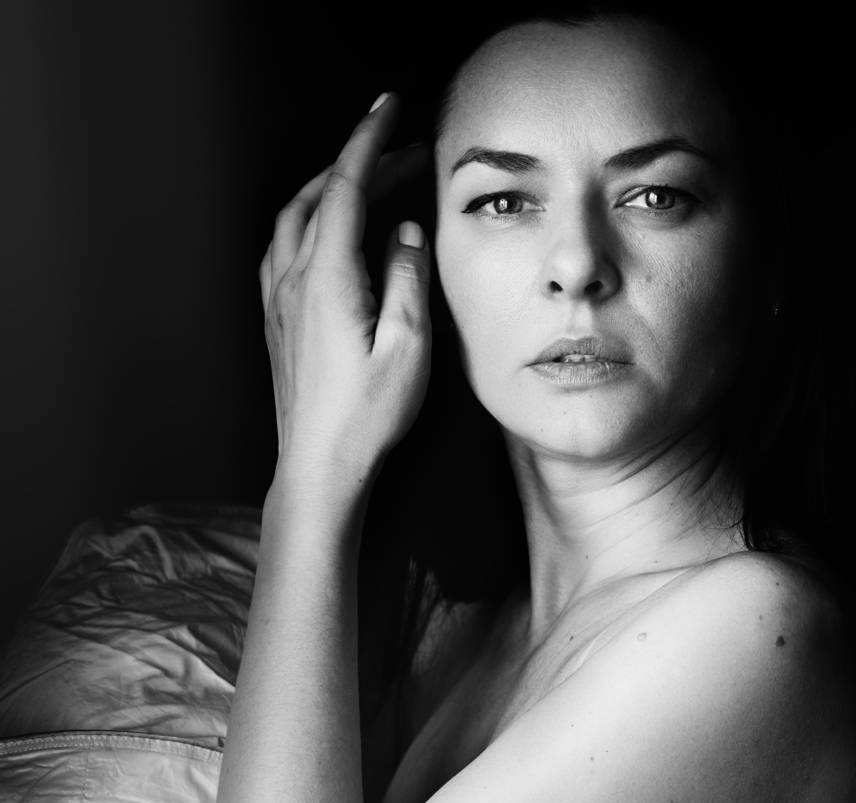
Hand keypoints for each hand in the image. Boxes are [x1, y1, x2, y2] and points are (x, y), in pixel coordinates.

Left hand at [260, 94, 430, 491]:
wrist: (318, 468)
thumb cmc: (365, 418)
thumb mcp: (407, 347)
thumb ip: (407, 280)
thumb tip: (405, 233)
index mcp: (326, 278)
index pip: (345, 187)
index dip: (369, 141)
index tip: (390, 109)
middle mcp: (292, 281)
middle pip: (317, 196)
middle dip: (357, 163)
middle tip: (401, 151)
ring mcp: (276, 302)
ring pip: (292, 220)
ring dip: (327, 189)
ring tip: (367, 184)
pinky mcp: (275, 324)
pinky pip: (282, 250)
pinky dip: (307, 223)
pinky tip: (327, 236)